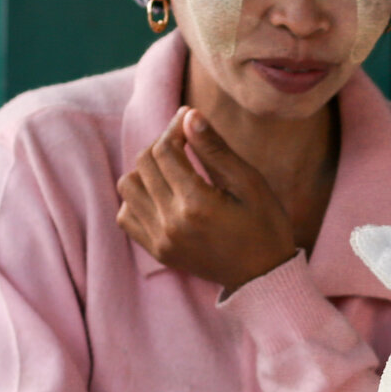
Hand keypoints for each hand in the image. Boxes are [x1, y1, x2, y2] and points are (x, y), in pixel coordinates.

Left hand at [115, 108, 296, 291]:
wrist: (262, 276)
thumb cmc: (264, 225)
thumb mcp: (248, 182)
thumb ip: (215, 149)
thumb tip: (188, 116)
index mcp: (196, 203)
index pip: (164, 150)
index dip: (174, 128)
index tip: (188, 119)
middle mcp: (171, 223)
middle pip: (143, 164)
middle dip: (161, 145)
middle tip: (183, 141)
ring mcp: (161, 240)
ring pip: (128, 187)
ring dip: (145, 170)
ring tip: (171, 169)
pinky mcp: (157, 251)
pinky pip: (126, 216)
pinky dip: (137, 199)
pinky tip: (161, 195)